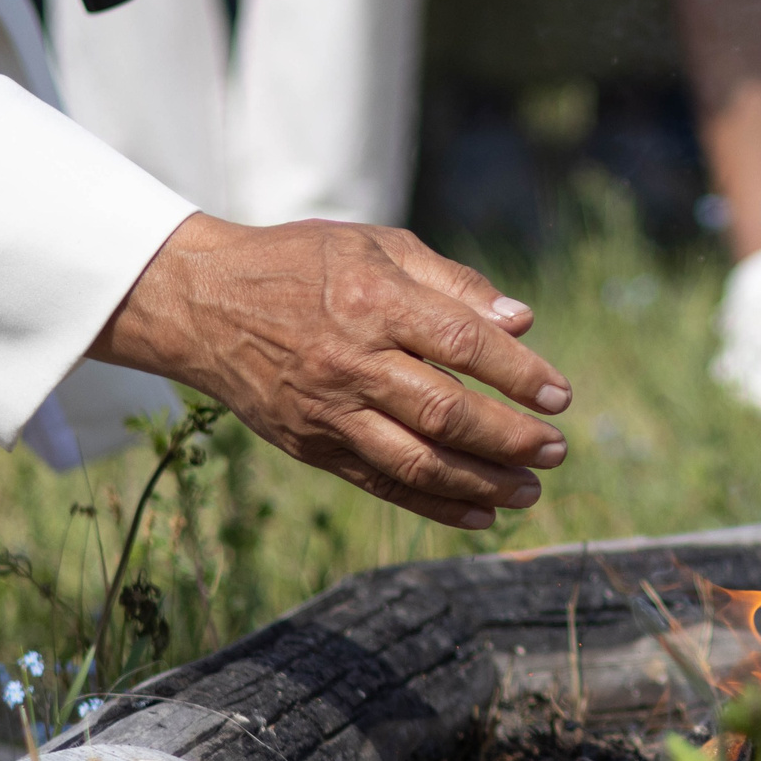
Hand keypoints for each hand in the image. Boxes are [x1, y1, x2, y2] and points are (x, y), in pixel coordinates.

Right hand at [89, 216, 572, 528]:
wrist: (200, 303)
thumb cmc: (303, 264)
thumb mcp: (376, 245)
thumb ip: (453, 283)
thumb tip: (522, 321)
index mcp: (373, 302)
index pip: (462, 344)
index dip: (518, 374)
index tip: (559, 396)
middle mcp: (351, 362)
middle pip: (445, 412)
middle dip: (510, 439)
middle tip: (556, 450)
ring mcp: (328, 410)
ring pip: (416, 460)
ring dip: (481, 483)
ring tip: (529, 492)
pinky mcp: (311, 445)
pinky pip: (382, 484)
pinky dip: (435, 505)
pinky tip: (481, 514)